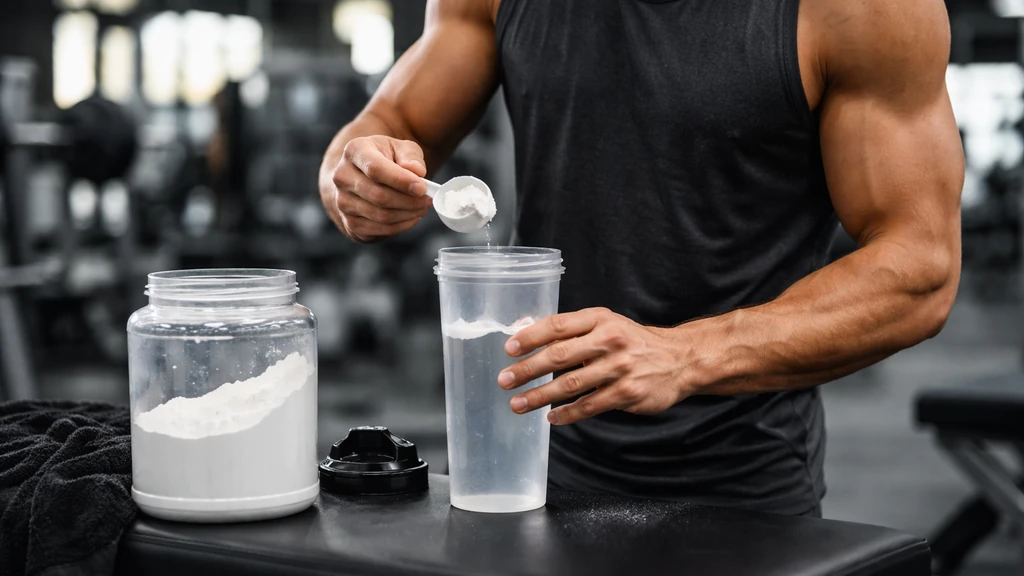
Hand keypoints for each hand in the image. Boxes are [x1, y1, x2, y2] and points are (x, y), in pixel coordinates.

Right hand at [320, 135, 433, 241]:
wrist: (364, 175)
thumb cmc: (386, 158)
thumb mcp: (400, 148)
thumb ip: (410, 156)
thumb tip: (417, 172)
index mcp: (354, 151)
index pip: (375, 169)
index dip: (401, 181)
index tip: (422, 188)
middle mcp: (342, 177)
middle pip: (379, 196)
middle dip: (409, 201)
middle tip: (428, 200)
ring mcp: (342, 202)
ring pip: (381, 215)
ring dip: (408, 214)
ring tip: (422, 207)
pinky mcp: (350, 223)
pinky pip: (380, 230)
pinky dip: (401, 226)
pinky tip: (411, 217)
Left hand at [499, 308, 691, 424]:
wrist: (679, 359)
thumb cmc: (632, 342)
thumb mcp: (605, 324)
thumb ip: (570, 329)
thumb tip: (523, 330)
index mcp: (600, 319)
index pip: (558, 325)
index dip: (531, 337)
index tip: (508, 349)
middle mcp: (609, 341)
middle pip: (560, 355)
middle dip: (528, 369)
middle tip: (505, 380)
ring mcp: (619, 368)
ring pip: (571, 384)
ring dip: (540, 396)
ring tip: (518, 404)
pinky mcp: (627, 394)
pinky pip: (589, 405)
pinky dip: (567, 414)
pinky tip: (551, 418)